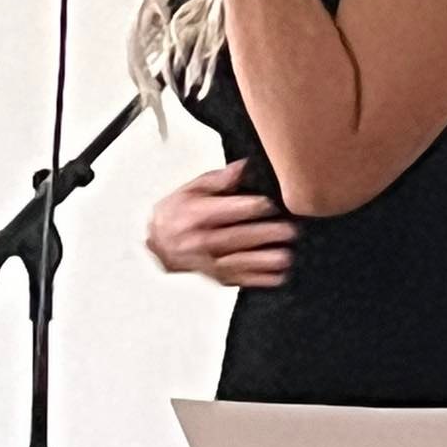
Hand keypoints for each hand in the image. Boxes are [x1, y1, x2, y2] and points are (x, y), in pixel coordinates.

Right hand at [146, 159, 297, 288]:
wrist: (157, 243)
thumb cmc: (176, 213)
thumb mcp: (191, 189)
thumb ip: (218, 179)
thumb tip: (242, 167)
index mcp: (195, 215)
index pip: (226, 211)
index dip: (250, 207)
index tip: (271, 204)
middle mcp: (200, 241)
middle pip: (235, 238)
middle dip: (264, 235)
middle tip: (288, 231)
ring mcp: (207, 262)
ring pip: (238, 263)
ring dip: (264, 262)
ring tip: (285, 257)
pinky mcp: (215, 277)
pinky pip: (238, 279)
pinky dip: (259, 280)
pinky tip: (278, 276)